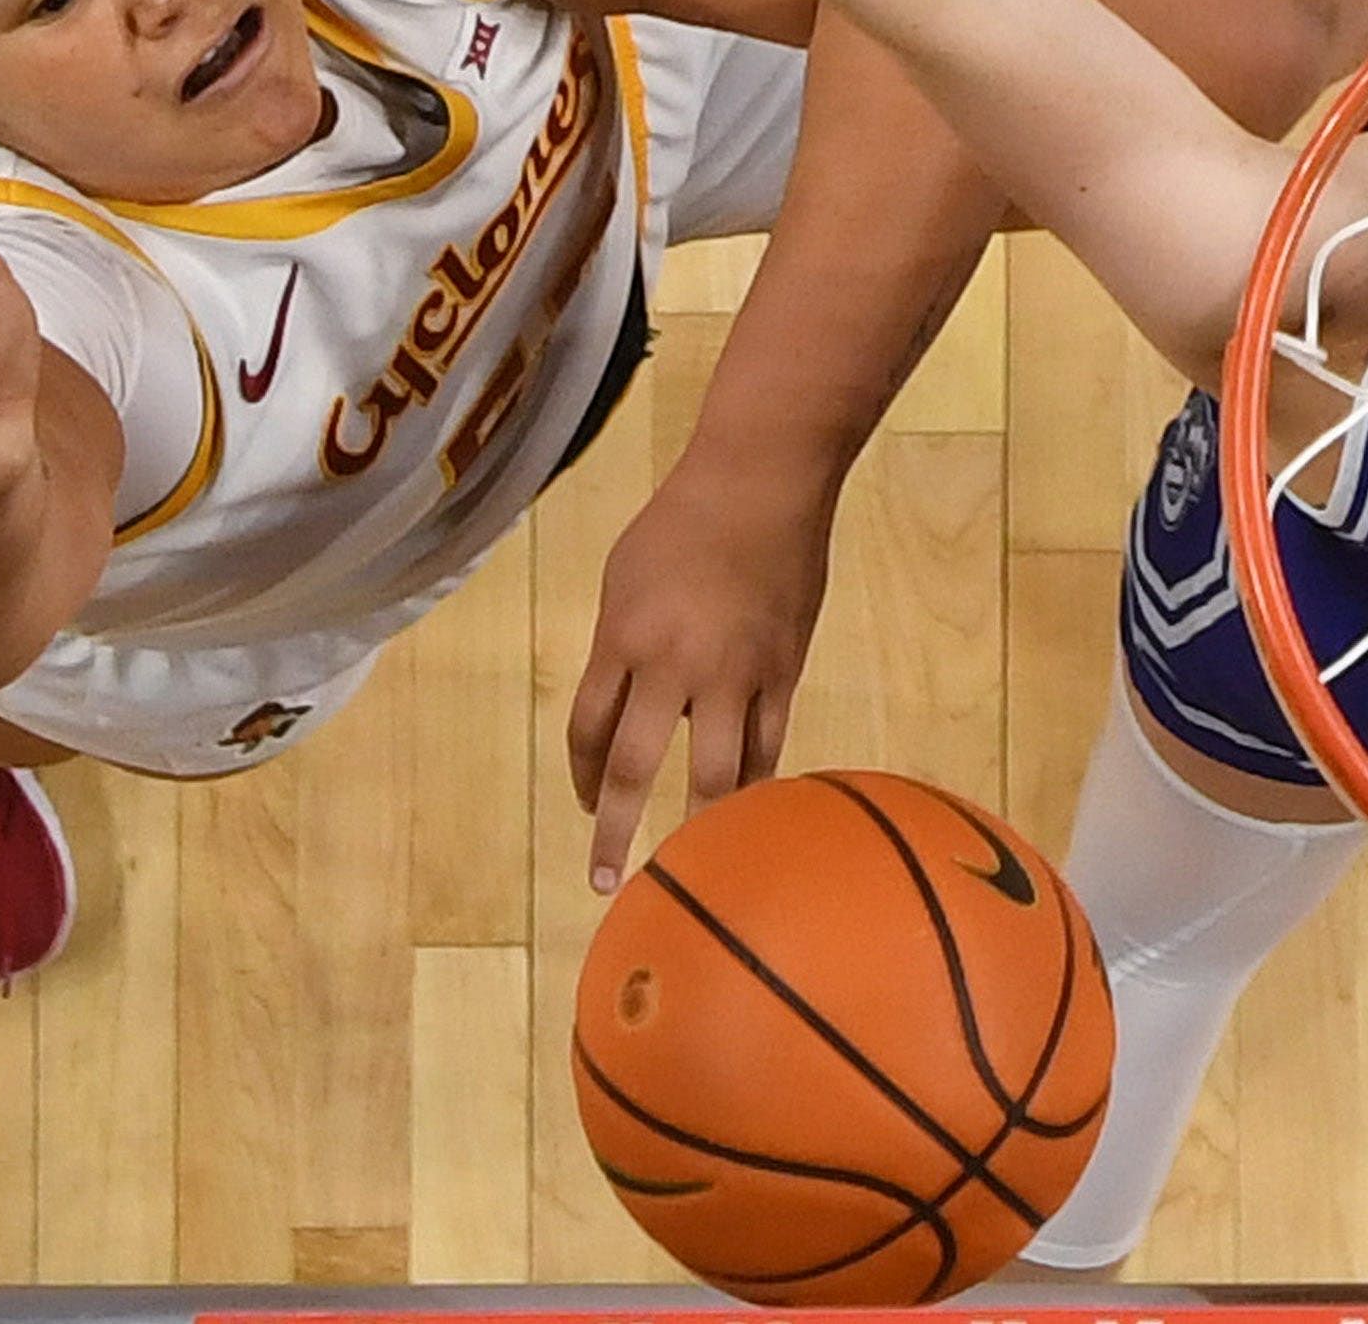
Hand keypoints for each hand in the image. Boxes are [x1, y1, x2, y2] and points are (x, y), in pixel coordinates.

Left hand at [568, 454, 836, 892]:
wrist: (762, 484)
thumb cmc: (681, 522)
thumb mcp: (624, 579)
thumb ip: (620, 646)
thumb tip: (625, 702)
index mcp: (623, 639)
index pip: (588, 731)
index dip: (583, 779)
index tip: (585, 806)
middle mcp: (673, 667)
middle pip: (635, 767)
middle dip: (615, 832)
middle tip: (605, 885)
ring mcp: (735, 675)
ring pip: (714, 776)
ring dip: (697, 829)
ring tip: (690, 868)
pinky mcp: (784, 674)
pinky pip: (768, 750)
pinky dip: (753, 788)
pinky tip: (744, 816)